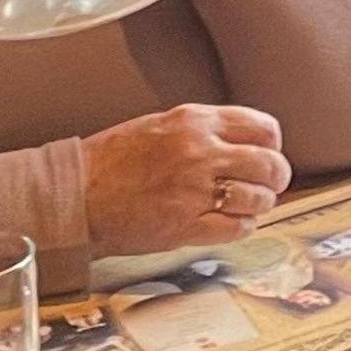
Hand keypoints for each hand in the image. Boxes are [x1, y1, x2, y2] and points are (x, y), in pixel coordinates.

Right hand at [81, 103, 291, 252]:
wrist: (75, 194)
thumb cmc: (111, 160)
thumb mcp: (160, 125)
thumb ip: (203, 131)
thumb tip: (242, 142)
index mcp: (195, 121)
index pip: (264, 127)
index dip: (272, 145)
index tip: (268, 153)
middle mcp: (201, 153)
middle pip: (270, 165)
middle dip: (275, 178)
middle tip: (268, 185)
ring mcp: (195, 191)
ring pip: (259, 198)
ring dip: (258, 205)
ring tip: (245, 206)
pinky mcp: (187, 226)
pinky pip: (237, 228)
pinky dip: (241, 227)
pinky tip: (230, 224)